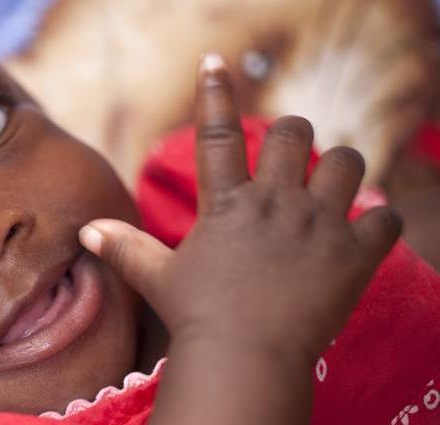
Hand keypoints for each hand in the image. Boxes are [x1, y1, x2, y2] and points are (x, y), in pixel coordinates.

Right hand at [79, 53, 401, 423]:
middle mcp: (274, 203)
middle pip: (295, 133)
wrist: (245, 358)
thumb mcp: (157, 278)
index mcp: (227, 204)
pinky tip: (367, 230)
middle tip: (289, 160)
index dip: (214, 93)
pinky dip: (382, 221)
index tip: (213, 62)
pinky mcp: (353, 254)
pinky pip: (387, 218)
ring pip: (347, 163)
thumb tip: (87, 231)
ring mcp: (317, 225)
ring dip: (341, 170)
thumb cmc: (197, 317)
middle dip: (293, 137)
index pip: (217, 134)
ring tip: (331, 189)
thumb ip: (125, 247)